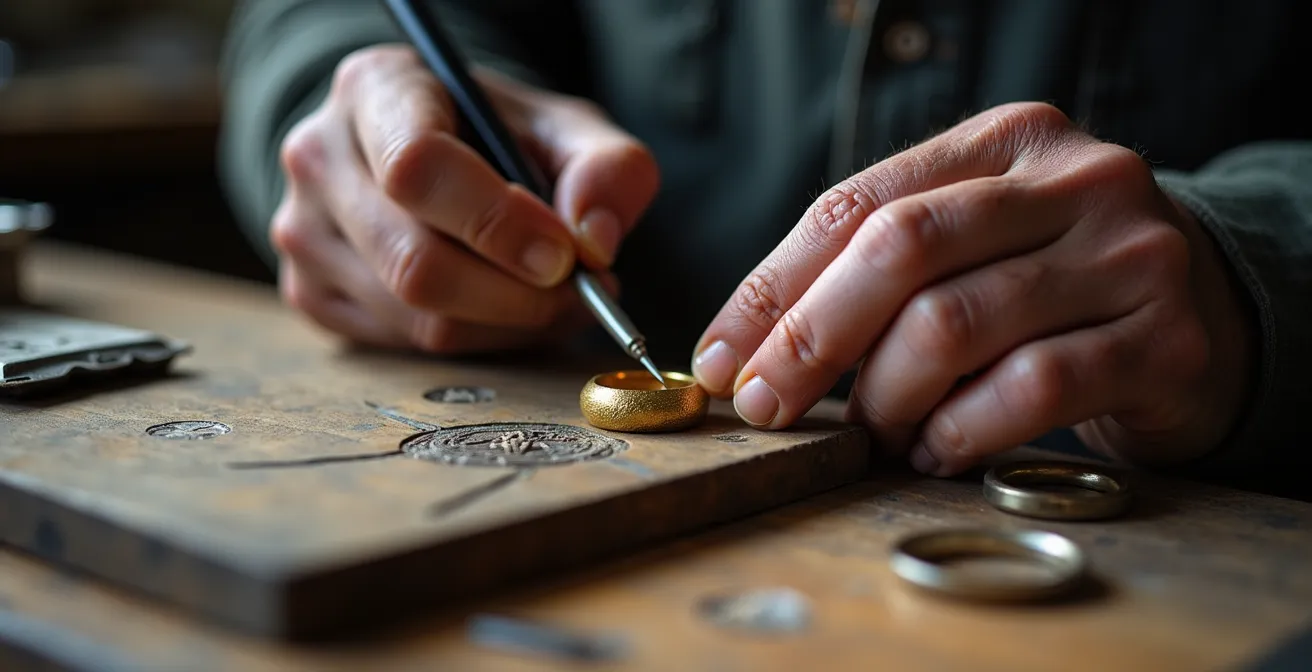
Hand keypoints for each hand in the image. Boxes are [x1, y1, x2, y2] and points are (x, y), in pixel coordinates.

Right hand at [271, 45, 658, 351]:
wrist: (432, 154)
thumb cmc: (498, 138)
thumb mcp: (566, 129)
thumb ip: (605, 169)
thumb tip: (596, 240)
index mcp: (376, 89)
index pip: (417, 168)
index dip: (497, 223)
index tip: (563, 254)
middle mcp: (320, 157)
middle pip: (414, 261)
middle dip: (517, 296)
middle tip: (581, 293)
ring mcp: (303, 231)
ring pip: (415, 319)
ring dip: (508, 326)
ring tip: (556, 300)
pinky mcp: (310, 292)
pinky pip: (403, 347)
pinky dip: (476, 343)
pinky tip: (508, 312)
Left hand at [692, 102, 1254, 474]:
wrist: (1207, 309)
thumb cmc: (1052, 280)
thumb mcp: (972, 240)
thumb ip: (877, 266)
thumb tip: (746, 348)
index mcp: (1004, 140)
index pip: (856, 205)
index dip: (772, 287)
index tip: (722, 356)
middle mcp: (1072, 180)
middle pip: (901, 251)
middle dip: (810, 339)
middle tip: (765, 406)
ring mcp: (1127, 255)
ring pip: (955, 324)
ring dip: (885, 395)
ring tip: (869, 433)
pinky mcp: (1165, 339)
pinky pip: (1029, 389)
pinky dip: (960, 430)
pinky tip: (934, 450)